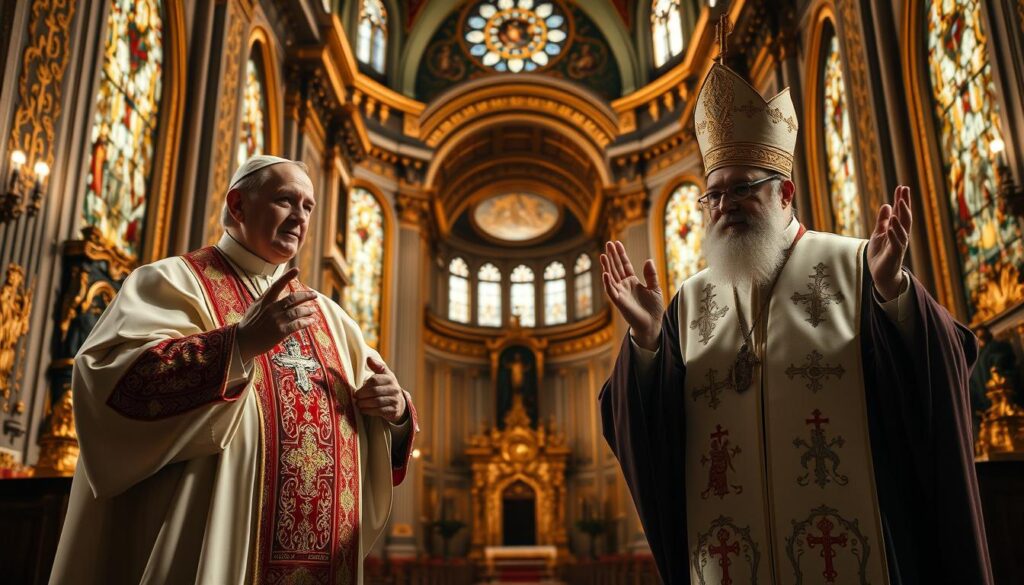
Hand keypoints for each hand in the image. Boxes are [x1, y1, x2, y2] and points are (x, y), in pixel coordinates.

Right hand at [236, 268, 317, 361]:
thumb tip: (274, 287)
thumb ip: (265, 297)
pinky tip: (311, 321)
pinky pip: (297, 324)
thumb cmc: (249, 324)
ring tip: (313, 310)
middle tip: (314, 295)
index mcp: (264, 301)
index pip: (277, 285)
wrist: (243, 342)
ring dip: (308, 310)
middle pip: (292, 298)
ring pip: (297, 311)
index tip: (297, 270)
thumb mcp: (254, 307)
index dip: (287, 277)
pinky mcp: (280, 331)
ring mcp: (276, 320)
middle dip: (306, 295)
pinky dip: (306, 322)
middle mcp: (271, 308)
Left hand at [355, 357, 406, 423]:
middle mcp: (394, 389)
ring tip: (358, 403)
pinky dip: (369, 411)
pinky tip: (363, 409)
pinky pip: (379, 411)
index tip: (357, 389)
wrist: (399, 403)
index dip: (364, 385)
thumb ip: (377, 367)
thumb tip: (369, 359)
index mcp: (390, 378)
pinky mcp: (393, 410)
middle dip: (362, 395)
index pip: (374, 380)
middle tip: (356, 397)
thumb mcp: (384, 375)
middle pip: (374, 391)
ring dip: (364, 403)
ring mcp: (395, 400)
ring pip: (376, 402)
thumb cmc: (387, 387)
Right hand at [600, 241, 663, 350]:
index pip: (624, 265)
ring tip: (603, 255)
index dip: (620, 254)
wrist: (652, 324)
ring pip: (611, 277)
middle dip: (612, 256)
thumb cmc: (653, 308)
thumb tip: (648, 260)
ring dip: (607, 266)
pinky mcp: (619, 302)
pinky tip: (605, 273)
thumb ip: (651, 275)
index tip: (617, 243)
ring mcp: (620, 293)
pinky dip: (607, 283)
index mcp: (632, 281)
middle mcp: (624, 286)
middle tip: (608, 243)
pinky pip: (611, 291)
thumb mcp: (655, 288)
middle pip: (616, 268)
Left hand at [867, 185, 912, 300]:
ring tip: (899, 204)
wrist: (881, 274)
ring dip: (901, 217)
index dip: (901, 200)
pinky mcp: (894, 255)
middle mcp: (901, 236)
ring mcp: (899, 245)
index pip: (901, 213)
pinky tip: (891, 226)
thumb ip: (883, 221)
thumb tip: (887, 205)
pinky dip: (894, 234)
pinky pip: (896, 243)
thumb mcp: (879, 234)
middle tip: (904, 190)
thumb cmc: (881, 254)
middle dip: (905, 204)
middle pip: (905, 218)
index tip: (902, 187)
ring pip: (903, 229)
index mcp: (897, 230)